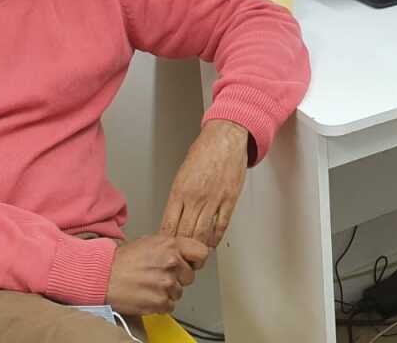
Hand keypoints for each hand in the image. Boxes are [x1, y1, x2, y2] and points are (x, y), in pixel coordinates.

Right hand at [106, 235, 208, 314]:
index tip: (191, 265)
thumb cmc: (121, 260)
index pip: (201, 253)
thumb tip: (183, 253)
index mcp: (171, 245)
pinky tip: (147, 295)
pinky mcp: (160, 301)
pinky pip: (170, 306)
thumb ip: (169, 247)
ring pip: (179, 292)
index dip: (196, 261)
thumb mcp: (149, 242)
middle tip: (159, 277)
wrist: (102, 275)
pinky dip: (160, 304)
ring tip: (149, 286)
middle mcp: (172, 262)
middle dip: (178, 278)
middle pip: (190, 276)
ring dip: (167, 292)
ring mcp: (167, 283)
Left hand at [160, 119, 249, 245]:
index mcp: (180, 191)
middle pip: (185, 233)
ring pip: (203, 233)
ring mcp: (214, 200)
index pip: (169, 225)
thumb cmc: (204, 151)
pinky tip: (212, 243)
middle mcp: (196, 198)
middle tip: (180, 258)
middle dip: (181, 250)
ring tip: (196, 256)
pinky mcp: (229, 200)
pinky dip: (215, 238)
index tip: (166, 249)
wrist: (226, 138)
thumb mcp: (183, 173)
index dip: (167, 242)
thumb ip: (178, 196)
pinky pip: (221, 225)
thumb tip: (174, 216)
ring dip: (199, 248)